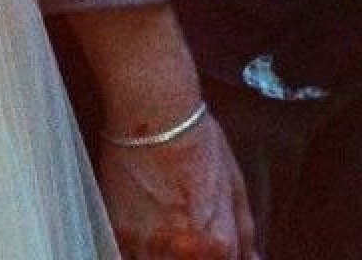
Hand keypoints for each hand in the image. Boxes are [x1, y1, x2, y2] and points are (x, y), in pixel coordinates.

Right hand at [99, 112, 258, 259]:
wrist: (156, 116)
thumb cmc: (199, 143)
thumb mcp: (234, 182)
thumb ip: (244, 230)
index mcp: (219, 242)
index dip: (219, 258)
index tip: (211, 248)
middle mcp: (184, 254)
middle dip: (191, 256)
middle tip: (185, 229)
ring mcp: (148, 251)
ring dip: (164, 255)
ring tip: (166, 225)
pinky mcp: (117, 240)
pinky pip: (129, 259)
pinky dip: (138, 252)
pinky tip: (146, 230)